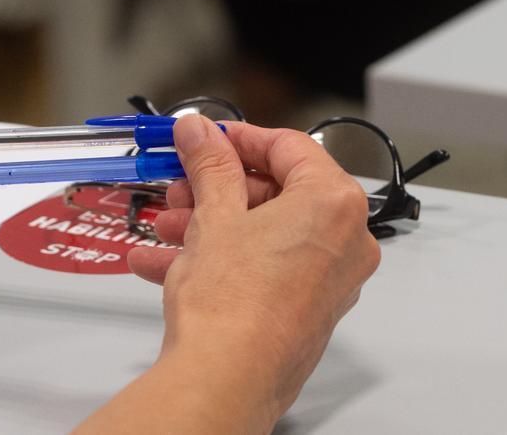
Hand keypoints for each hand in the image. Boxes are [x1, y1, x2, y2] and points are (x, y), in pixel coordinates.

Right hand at [123, 116, 380, 428]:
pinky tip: (163, 262)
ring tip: (163, 227)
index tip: (204, 138)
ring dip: (208, 224)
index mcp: (333, 204)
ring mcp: (325, 280)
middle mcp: (343, 241)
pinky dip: (218, 258)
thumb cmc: (232, 300)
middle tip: (178, 184)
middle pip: (276, 192)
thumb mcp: (213, 214)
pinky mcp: (303, 310)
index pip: (288, 147)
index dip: (238, 137)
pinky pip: (261, 268)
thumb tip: (200, 130)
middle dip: (216, 187)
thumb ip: (209, 163)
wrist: (226, 377)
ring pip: (263, 233)